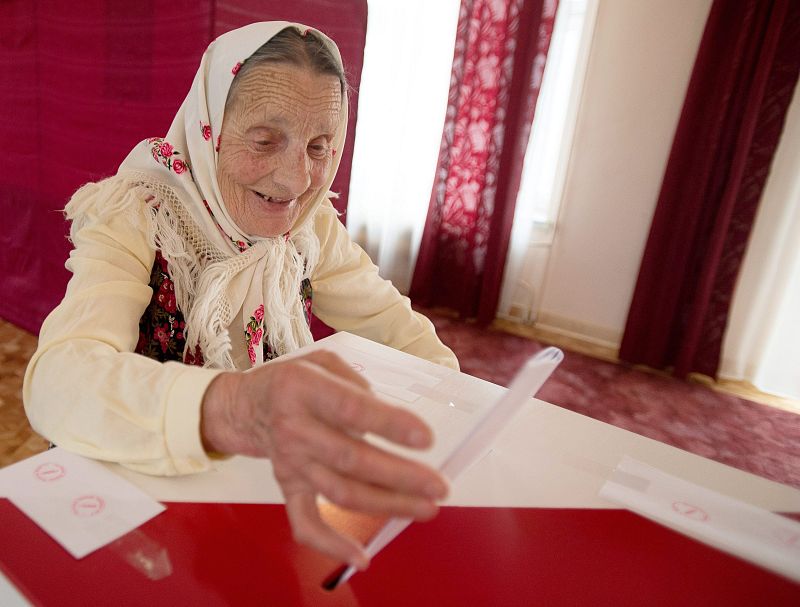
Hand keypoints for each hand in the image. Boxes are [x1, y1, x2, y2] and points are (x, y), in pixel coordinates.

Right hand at [200, 350, 447, 568]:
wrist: (247, 406)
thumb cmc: (295, 381)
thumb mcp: (322, 361)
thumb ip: (356, 382)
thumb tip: (389, 416)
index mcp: (303, 389)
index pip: (351, 409)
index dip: (389, 424)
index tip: (425, 438)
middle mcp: (295, 428)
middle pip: (351, 459)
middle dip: (399, 476)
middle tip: (438, 486)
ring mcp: (291, 463)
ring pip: (340, 492)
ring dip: (385, 505)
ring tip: (425, 508)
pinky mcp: (288, 486)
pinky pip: (305, 522)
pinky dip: (330, 543)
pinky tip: (362, 556)